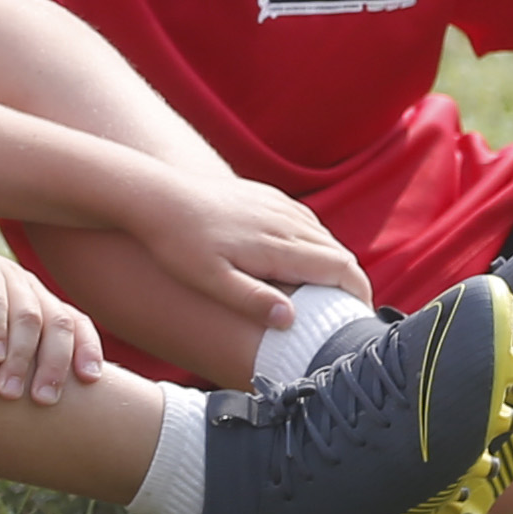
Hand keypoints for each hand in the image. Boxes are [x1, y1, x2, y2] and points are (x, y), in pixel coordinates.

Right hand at [0, 232, 100, 405]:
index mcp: (38, 299)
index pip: (76, 322)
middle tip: (43, 400)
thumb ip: (12, 346)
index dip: (87, 349)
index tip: (89, 381)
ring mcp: (3, 274)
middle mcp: (27, 286)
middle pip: (57, 325)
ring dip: (22, 357)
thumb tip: (28, 398)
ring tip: (10, 391)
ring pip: (28, 317)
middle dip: (54, 365)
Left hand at [131, 174, 363, 334]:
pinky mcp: (263, 194)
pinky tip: (302, 258)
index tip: (359, 316)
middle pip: (338, 252)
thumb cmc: (177, 244)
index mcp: (279, 244)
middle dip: (350, 282)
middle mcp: (285, 220)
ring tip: (328, 292)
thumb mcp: (210, 280)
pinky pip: (304, 219)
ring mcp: (275, 204)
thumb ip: (251, 299)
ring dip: (333, 262)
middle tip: (348, 312)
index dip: (359, 293)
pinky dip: (314, 242)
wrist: (153, 195)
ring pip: (323, 235)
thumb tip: (291, 319)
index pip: (341, 268)